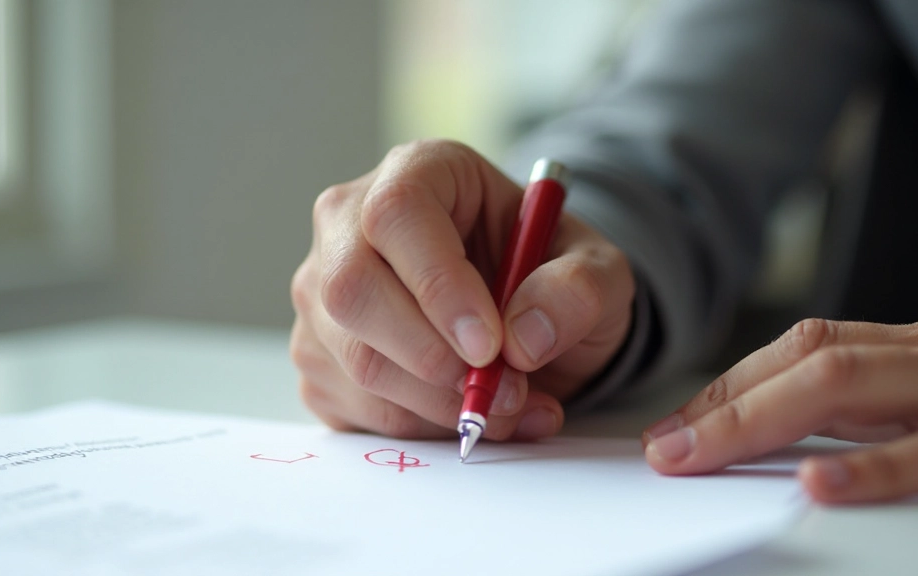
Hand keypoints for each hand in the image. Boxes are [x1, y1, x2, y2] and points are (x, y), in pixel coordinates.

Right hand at [290, 140, 634, 439]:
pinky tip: (470, 412)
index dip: (437, 284)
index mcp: (418, 172)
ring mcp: (323, 292)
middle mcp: (349, 224)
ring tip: (509, 404)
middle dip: (429, 357)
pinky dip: (422, 427)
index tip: (488, 345)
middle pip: (350, 289)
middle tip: (502, 388)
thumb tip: (522, 337)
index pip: (396, 214)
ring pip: (352, 360)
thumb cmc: (549, 274)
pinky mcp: (320, 355)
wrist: (524, 317)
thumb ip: (579, 288)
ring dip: (436, 403)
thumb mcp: (597, 268)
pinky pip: (355, 406)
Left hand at [642, 318, 917, 502]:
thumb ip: (856, 410)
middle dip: (727, 408)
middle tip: (667, 451)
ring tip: (703, 455)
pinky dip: (869, 467)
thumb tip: (755, 438)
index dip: (728, 391)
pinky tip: (816, 483)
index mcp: (903, 350)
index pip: (799, 353)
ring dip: (763, 419)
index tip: (671, 430)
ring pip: (848, 383)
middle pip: (809, 363)